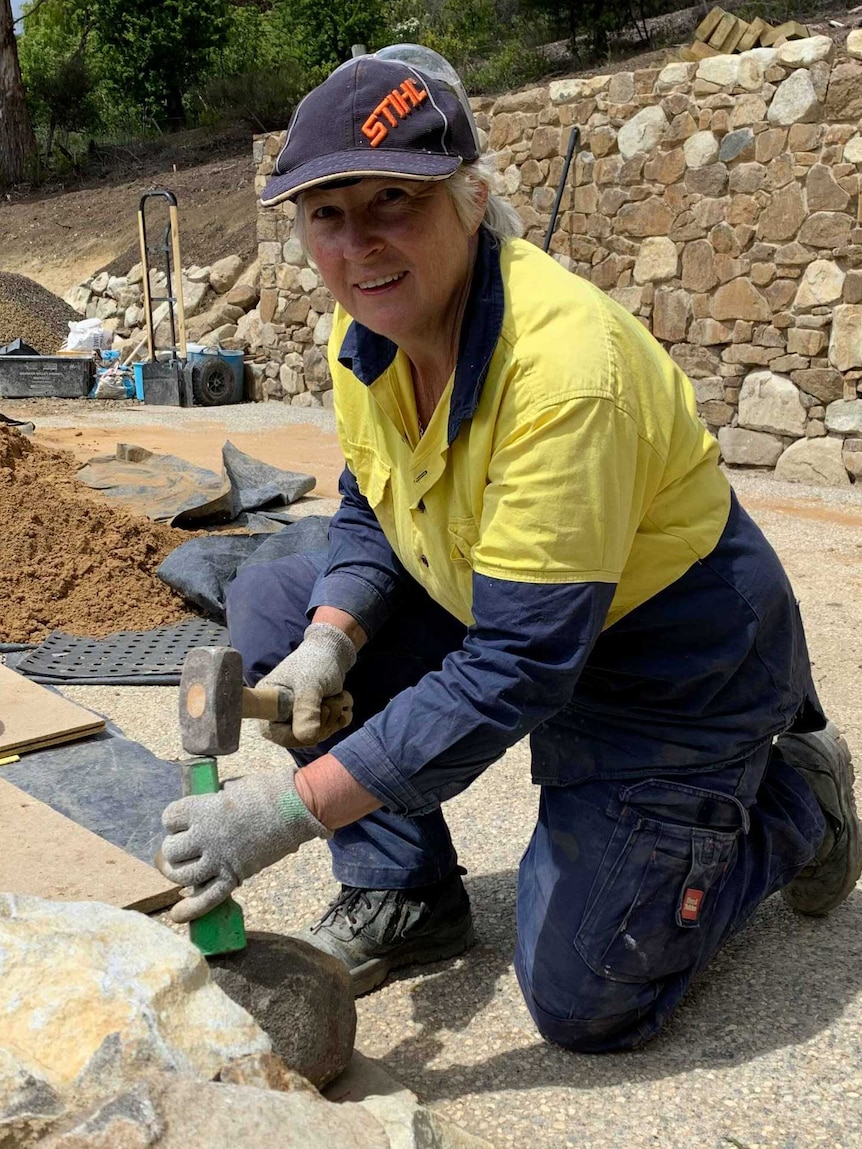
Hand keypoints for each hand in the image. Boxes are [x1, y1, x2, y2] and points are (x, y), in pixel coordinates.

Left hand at [156, 766, 329, 922]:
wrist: (295, 808)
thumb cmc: (265, 791)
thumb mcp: (230, 787)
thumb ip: (210, 800)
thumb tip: (200, 810)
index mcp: (202, 809)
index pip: (169, 818)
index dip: (174, 819)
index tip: (183, 820)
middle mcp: (205, 836)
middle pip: (171, 850)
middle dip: (175, 848)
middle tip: (186, 845)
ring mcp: (219, 858)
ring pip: (182, 875)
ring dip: (180, 873)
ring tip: (187, 867)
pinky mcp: (234, 875)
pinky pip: (206, 898)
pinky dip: (190, 909)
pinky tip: (177, 914)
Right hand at [259, 621, 355, 746]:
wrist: (333, 651)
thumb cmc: (315, 662)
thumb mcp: (310, 683)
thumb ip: (306, 709)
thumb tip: (307, 739)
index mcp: (267, 704)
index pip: (274, 734)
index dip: (296, 733)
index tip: (315, 714)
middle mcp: (279, 714)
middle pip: (300, 738)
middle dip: (322, 721)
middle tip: (330, 701)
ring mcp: (297, 718)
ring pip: (318, 735)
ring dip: (335, 716)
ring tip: (337, 696)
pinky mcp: (314, 719)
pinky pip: (330, 730)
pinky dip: (341, 717)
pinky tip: (342, 701)